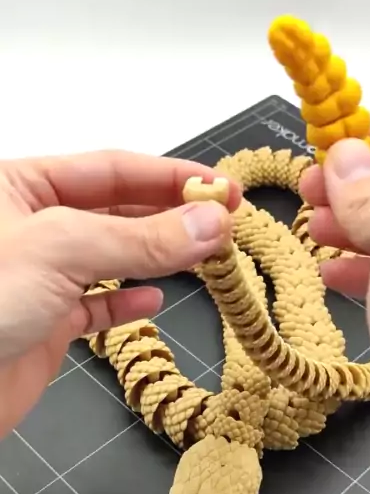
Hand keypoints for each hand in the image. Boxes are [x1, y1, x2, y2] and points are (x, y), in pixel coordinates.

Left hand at [0, 150, 240, 436]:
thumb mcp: (60, 250)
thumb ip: (139, 238)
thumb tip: (212, 224)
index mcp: (19, 185)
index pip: (110, 169)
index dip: (170, 176)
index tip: (222, 188)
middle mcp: (30, 225)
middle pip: (115, 211)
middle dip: (170, 216)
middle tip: (224, 224)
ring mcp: (38, 277)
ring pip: (111, 258)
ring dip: (157, 258)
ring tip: (204, 258)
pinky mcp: (44, 324)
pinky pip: (97, 306)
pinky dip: (128, 302)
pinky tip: (154, 299)